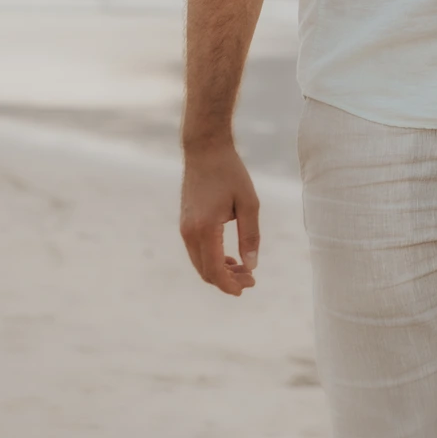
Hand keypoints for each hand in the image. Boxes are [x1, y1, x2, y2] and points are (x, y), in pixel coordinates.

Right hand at [180, 143, 260, 294]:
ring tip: (243, 269)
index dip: (230, 284)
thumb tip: (252, 265)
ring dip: (220, 271)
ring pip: (200, 263)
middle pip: (206, 271)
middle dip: (227, 281)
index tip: (247, 288)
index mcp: (205, 229)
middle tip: (250, 279)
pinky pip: (196, 252)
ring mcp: (184, 228)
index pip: (215, 270)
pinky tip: (228, 257)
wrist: (205, 149)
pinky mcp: (185, 223)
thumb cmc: (230, 172)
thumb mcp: (248, 202)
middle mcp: (190, 232)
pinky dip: (212, 259)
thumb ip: (250, 235)